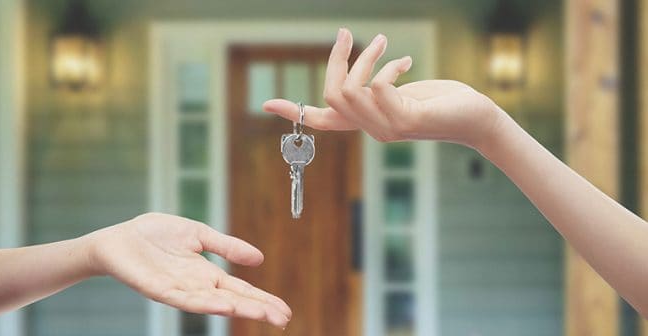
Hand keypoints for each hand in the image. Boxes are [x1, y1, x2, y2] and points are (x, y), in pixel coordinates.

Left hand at [84, 213, 291, 327]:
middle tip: (283, 319)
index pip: (240, 289)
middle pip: (233, 300)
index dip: (262, 299)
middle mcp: (196, 286)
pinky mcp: (159, 290)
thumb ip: (226, 246)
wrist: (118, 239)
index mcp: (207, 274)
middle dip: (258, 309)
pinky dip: (205, 303)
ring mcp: (179, 290)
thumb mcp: (199, 234)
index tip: (284, 310)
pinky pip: (184, 299)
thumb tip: (259, 258)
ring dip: (238, 309)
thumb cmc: (155, 236)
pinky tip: (223, 305)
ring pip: (213, 304)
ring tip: (261, 314)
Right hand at [263, 28, 505, 149]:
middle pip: (332, 95)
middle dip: (338, 60)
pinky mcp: (405, 121)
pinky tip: (406, 63)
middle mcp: (371, 130)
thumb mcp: (400, 93)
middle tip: (350, 37)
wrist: (474, 118)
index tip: (266, 105)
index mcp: (366, 122)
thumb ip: (376, 89)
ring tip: (383, 43)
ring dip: (365, 59)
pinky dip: (388, 68)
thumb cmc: (439, 102)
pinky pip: (377, 89)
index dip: (293, 111)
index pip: (322, 121)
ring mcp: (386, 129)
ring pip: (351, 91)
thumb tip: (360, 79)